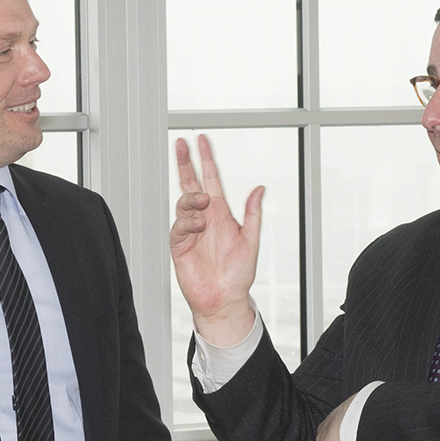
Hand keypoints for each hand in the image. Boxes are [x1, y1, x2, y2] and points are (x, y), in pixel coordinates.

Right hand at [170, 135, 263, 346]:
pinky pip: (180, 226)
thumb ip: (253, 214)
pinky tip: (198, 224)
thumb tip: (259, 189)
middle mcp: (204, 217)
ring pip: (185, 203)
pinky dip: (188, 222)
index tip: (201, 141)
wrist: (223, 299)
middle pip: (191, 183)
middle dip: (185, 163)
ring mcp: (191, 230)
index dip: (206, 160)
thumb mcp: (251, 240)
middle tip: (181, 144)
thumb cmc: (237, 274)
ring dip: (192, 198)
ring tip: (202, 202)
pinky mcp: (180, 244)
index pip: (211, 179)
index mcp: (221, 213)